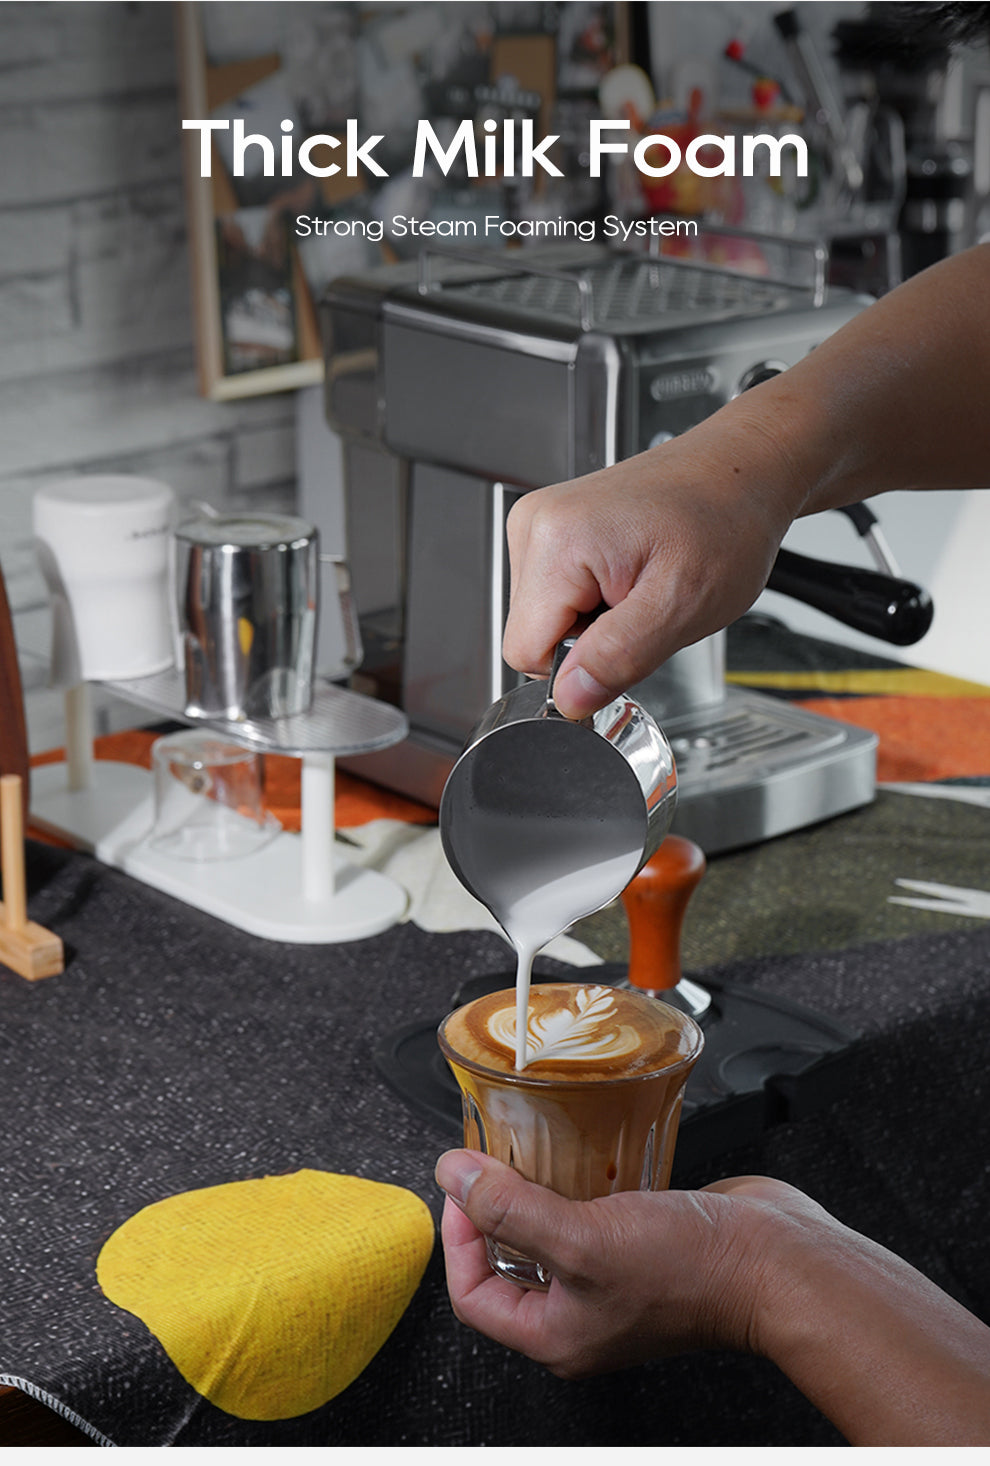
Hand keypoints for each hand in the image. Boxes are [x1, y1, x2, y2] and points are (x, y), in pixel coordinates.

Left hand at [435, 1150, 989, 1444]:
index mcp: (556, 1336)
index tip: (462, 1186)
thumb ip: (510, 1208)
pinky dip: (578, 1182)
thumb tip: (452, 1176)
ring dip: (535, 1191)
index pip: (474, 1294)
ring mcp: (612, 1281)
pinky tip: (580, 1152)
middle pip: (508, 1261)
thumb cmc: (689, 1270)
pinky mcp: (640, 1246)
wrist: (775, 1259)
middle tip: (490, 1160)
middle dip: (494, 1208)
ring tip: (528, 1150)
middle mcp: (580, 1315)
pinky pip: (590, 1214)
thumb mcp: (580, 1238)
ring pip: (549, 1233)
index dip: (459, 1238)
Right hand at [502, 404, 802, 719]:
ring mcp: (542, 523)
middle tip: (645, 607)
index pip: (525, 653)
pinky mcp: (555, 527)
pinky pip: (557, 596)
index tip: (629, 636)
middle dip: (590, 641)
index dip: (581, 664)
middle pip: (533, 636)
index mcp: (557, 541)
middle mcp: (536, 524)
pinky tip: (633, 573)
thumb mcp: (682, 606)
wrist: (743, 471)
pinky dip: (596, 599)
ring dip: (595, 620)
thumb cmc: (726, 521)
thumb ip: (618, 658)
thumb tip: (569, 699)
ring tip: (643, 585)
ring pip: (545, 620)